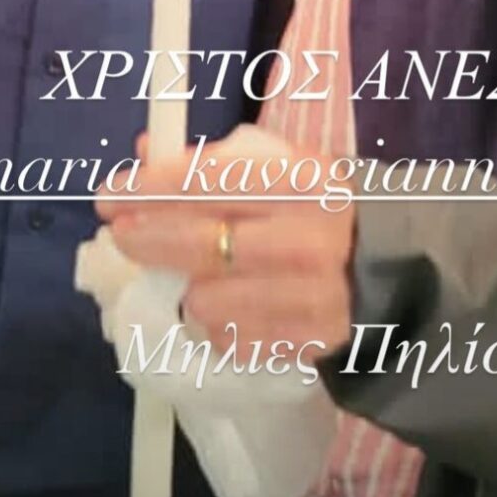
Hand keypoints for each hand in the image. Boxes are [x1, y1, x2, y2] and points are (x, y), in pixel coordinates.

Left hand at [98, 130, 355, 360]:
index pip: (212, 181)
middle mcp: (311, 238)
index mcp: (305, 180)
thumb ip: (213, 161)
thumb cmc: (313, 205)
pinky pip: (231, 339)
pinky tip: (226, 304)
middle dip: (149, 238)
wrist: (384, 265)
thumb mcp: (278, 166)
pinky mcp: (309, 344)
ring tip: (192, 275)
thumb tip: (142, 153)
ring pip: (208, 301)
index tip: (112, 194)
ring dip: (186, 288)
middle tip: (121, 234)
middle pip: (204, 244)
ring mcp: (313, 297)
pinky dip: (215, 323)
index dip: (153, 188)